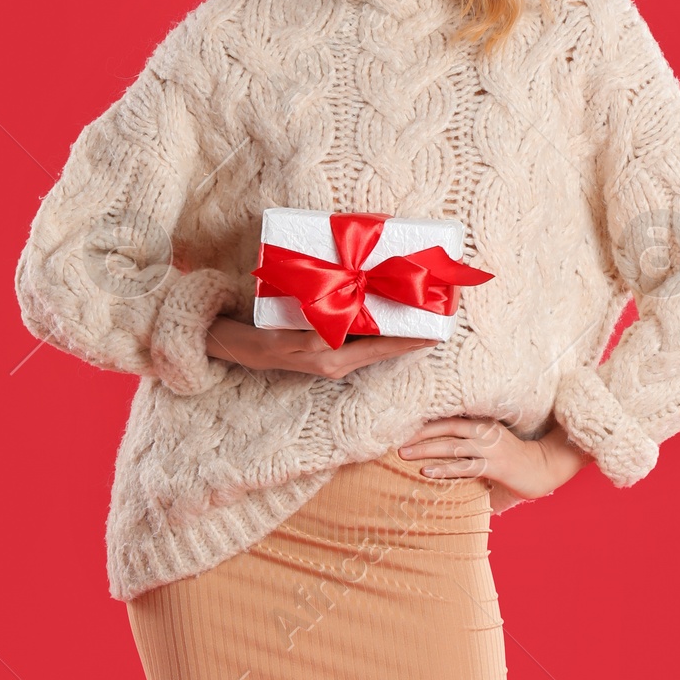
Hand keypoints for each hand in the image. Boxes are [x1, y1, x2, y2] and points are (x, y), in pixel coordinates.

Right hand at [206, 316, 429, 379]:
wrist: (244, 349)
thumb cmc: (264, 339)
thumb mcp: (288, 335)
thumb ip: (314, 333)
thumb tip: (342, 324)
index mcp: (333, 360)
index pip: (380, 348)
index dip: (408, 340)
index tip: (435, 332)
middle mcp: (339, 363)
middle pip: (384, 348)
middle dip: (409, 335)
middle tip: (435, 319)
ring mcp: (335, 360)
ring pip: (374, 344)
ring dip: (396, 331)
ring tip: (419, 316)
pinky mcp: (329, 353)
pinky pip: (361, 341)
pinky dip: (376, 328)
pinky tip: (386, 315)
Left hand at [397, 414, 590, 510]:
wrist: (542, 468)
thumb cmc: (512, 457)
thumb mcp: (490, 441)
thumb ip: (469, 439)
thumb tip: (440, 443)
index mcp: (482, 421)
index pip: (448, 416)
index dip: (425, 421)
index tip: (403, 425)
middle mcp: (484, 431)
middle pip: (445, 427)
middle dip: (419, 433)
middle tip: (396, 440)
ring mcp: (489, 448)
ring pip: (451, 446)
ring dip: (425, 450)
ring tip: (404, 455)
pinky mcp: (494, 466)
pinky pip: (464, 466)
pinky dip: (444, 469)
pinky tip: (427, 472)